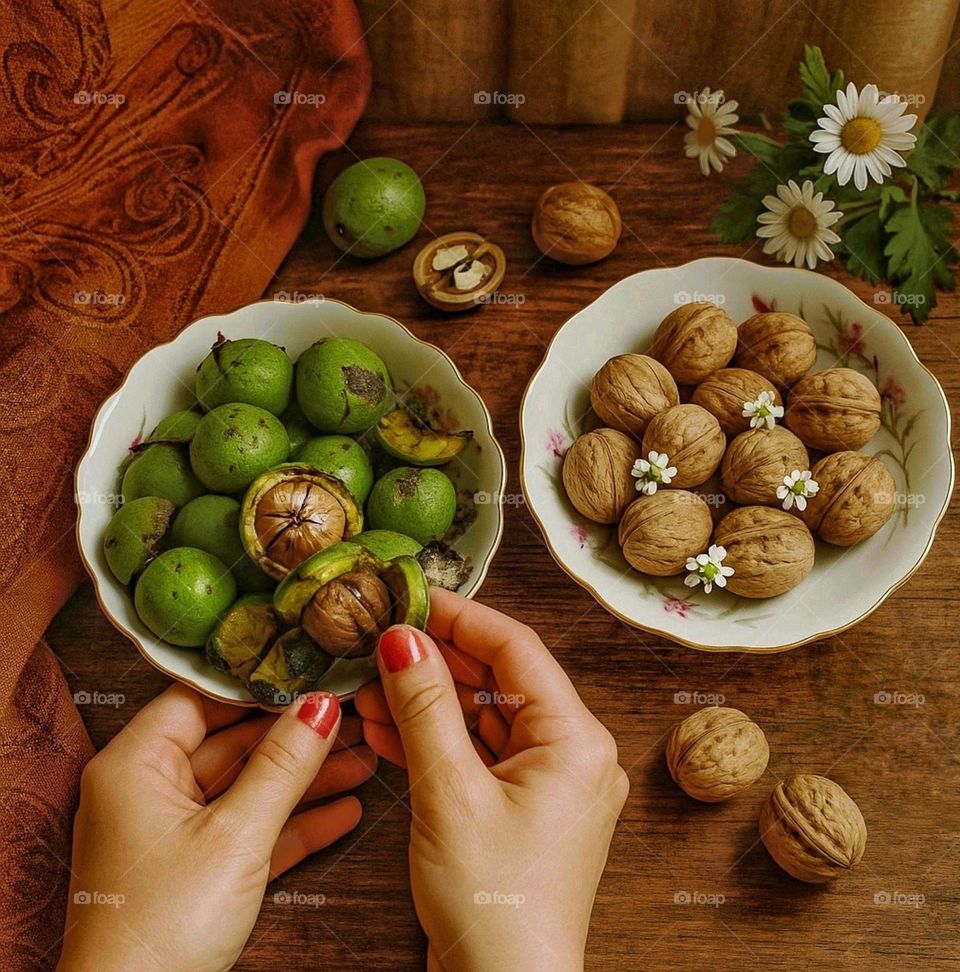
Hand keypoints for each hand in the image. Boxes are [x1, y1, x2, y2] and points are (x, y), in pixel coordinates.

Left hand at [58, 686, 375, 971]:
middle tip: (351, 718)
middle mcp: (148, 792)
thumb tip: (321, 705)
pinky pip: (249, 833)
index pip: (201, 699)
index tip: (312, 674)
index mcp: (135, 765)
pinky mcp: (196, 873)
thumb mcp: (235, 834)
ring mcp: (173, 835)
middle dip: (296, 737)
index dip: (258, 686)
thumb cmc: (162, 925)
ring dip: (305, 781)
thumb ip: (283, 765)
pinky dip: (293, 825)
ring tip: (364, 760)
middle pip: (233, 744)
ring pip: (248, 790)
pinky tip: (345, 813)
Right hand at [355, 589, 628, 971]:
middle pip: (499, 679)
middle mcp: (573, 753)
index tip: (410, 598)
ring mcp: (549, 781)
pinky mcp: (523, 806)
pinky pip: (480, 754)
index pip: (516, 649)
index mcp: (575, 739)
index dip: (460, 617)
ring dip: (427, 701)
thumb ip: (424, 707)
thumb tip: (402, 638)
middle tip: (380, 638)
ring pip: (484, 717)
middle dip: (435, 660)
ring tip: (368, 684)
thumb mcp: (448, 793)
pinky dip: (436, 740)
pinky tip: (385, 727)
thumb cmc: (492, 904)